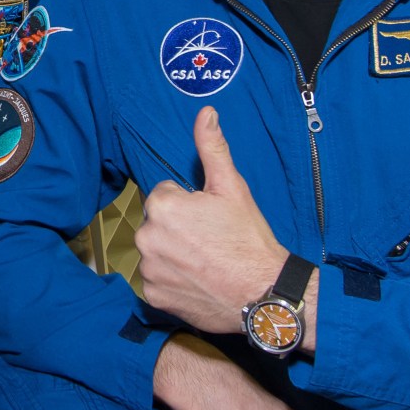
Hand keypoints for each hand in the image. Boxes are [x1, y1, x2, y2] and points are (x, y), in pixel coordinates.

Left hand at [138, 107, 292, 337]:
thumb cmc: (248, 240)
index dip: (189, 206)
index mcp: (163, 206)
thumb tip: (205, 113)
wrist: (263, 294)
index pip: (165, 196)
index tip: (209, 220)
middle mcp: (147, 236)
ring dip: (173, 254)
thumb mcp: (232, 188)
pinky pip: (156, 280)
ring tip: (205, 262)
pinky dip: (172, 281)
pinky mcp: (153, 296)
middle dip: (178, 229)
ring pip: (156, 251)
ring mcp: (148, 269)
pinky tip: (197, 281)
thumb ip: (212, 148)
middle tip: (210, 241)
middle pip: (158, 224)